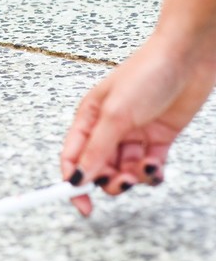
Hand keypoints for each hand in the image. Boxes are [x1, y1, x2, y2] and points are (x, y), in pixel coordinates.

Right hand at [60, 0, 215, 215]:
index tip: (80, 204)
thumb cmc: (146, 72)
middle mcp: (108, 128)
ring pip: (125, 171)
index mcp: (88, 118)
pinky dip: (152, 173)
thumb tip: (78, 177)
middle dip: (109, 181)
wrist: (187, 56)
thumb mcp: (116, 114)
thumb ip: (97, 149)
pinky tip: (156, 167)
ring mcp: (134, 134)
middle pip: (100, 168)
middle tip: (122, 182)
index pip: (72, 157)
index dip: (72, 182)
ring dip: (133, 178)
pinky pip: (150, 167)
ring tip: (142, 172)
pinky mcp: (158, 138)